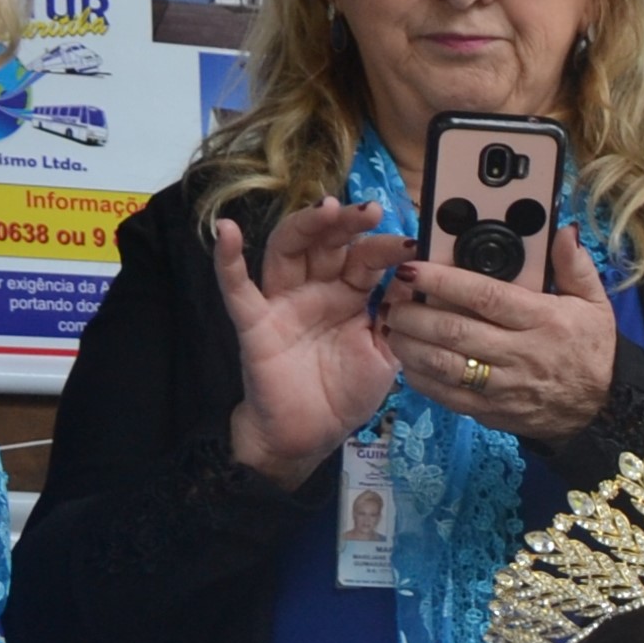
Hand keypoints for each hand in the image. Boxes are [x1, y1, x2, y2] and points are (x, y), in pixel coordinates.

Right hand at [218, 199, 416, 486]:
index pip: (364, 258)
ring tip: (326, 208)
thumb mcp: (385, 352)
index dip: (385, 247)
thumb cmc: (346, 391)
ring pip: (287, 250)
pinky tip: (225, 230)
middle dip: (347, 223)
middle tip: (370, 209)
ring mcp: (283, 302)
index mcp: (348, 294)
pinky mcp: (255, 323)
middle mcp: (315, 289)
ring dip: (305, 225)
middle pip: (326, 243)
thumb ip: (398, 316)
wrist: (310, 435)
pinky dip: (227, 259)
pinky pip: (237, 289)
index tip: (412, 242)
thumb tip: (418, 274)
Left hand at [375, 224, 620, 443]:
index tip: (414, 268)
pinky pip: (448, 396)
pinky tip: (409, 361)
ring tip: (392, 326)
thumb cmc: (593, 350)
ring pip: (444, 365)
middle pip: (455, 331)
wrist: (602, 409)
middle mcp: (521, 354)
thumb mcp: (595, 303)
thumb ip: (575, 265)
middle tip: (394, 298)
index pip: (485, 296)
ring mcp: (504, 387)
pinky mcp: (492, 412)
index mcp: (544, 321)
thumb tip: (563, 230)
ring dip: (410, 345)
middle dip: (415, 313)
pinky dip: (422, 379)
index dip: (444, 281)